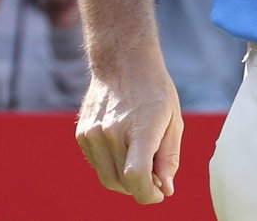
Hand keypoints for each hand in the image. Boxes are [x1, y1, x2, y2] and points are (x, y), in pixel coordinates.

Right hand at [77, 59, 183, 204]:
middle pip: (124, 183)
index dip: (148, 194)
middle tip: (155, 175)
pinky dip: (112, 167)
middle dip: (141, 188)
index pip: (137, 176)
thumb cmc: (154, 90)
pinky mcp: (82, 135)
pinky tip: (124, 148)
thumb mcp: (173, 120)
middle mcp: (111, 132)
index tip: (159, 193)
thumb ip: (169, 157)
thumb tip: (166, 190)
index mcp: (140, 127)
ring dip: (126, 181)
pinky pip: (98, 165)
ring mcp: (93, 134)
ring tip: (141, 159)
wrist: (122, 61)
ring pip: (108, 179)